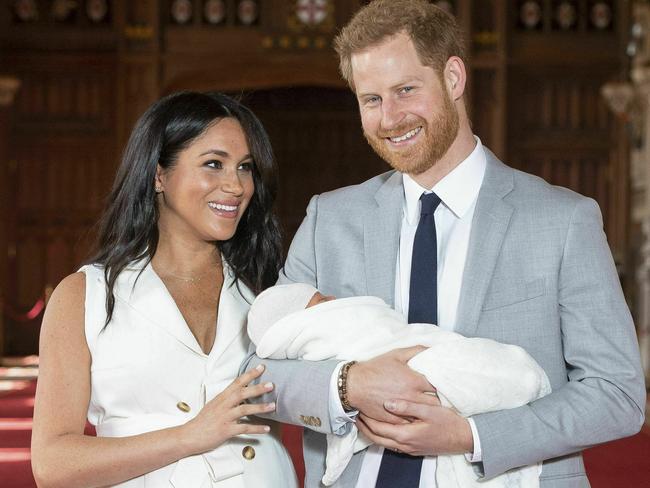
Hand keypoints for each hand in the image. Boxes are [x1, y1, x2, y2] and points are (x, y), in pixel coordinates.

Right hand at [181, 364, 275, 454]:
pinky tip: (266, 428)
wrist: (190, 435)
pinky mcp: (226, 430)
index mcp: (221, 398)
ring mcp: (225, 418)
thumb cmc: (203, 421)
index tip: (261, 367)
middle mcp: (223, 405)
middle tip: (271, 385)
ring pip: (244, 410)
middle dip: (257, 388)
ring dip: (260, 408)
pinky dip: (256, 429)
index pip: (237, 382)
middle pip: (241, 393)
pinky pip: (244, 428)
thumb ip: (227, 399)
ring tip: (272, 406)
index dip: (249, 374)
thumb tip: (240, 392)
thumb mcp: (214, 405)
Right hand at [346, 346, 435, 422]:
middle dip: (440, 400)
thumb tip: (432, 349)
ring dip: (430, 412)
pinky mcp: (395, 420)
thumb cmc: (375, 368)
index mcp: (414, 381)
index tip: (447, 385)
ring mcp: (403, 410)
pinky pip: (411, 423)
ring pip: (424, 414)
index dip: (444, 386)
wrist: (355, 385)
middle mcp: (411, 397)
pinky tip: (419, 417)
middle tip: (443, 398)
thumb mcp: (396, 354)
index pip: (438, 386)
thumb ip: (416, 350)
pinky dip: (416, 420)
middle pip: (435, 403)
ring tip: (435, 409)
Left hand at [356, 399, 472, 456]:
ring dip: (372, 432)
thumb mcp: (429, 410)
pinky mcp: (413, 448)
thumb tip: (387, 403)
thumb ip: (407, 406)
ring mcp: (409, 449)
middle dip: (364, 427)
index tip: (358, 407)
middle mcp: (404, 445)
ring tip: (364, 419)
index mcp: (405, 434)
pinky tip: (383, 426)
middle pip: (376, 438)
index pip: (377, 428)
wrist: (464, 438)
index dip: (366, 419)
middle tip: (355, 414)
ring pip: (383, 443)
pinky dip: (383, 435)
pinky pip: (391, 443)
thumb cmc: (448, 423)